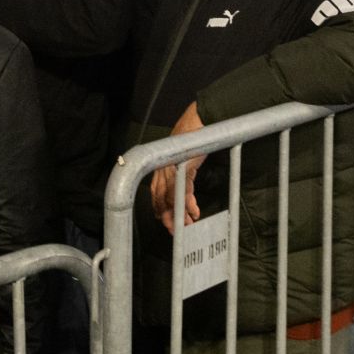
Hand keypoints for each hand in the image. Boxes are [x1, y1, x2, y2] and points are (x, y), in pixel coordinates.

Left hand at [150, 102, 206, 233]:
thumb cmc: (191, 140)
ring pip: (170, 198)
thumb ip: (179, 176)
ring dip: (179, 214)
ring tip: (188, 225)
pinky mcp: (183, 167)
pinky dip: (188, 204)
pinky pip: (183, 190)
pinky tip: (194, 211)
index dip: (160, 210)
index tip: (166, 222)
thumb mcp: (181, 160)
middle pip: (160, 200)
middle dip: (167, 217)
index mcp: (159, 167)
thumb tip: (183, 196)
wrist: (198, 123)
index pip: (155, 195)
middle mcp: (162, 169)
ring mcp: (172, 169)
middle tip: (175, 230)